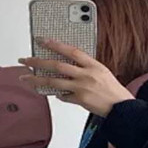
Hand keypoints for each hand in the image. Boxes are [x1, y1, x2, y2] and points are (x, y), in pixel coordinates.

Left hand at [18, 38, 134, 116]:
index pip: (70, 51)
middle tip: (25, 60)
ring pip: (53, 82)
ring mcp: (81, 88)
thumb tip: (69, 64)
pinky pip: (63, 96)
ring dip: (37, 80)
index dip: (55, 44)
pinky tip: (54, 93)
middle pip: (56, 65)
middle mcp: (85, 75)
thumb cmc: (113, 90)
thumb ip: (86, 67)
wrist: (121, 107)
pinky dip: (58, 94)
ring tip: (25, 78)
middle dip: (38, 62)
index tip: (42, 40)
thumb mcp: (102, 71)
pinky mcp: (79, 100)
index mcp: (93, 64)